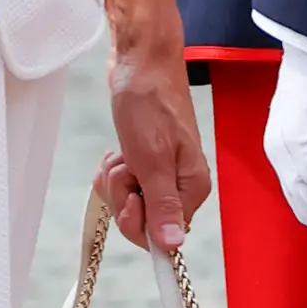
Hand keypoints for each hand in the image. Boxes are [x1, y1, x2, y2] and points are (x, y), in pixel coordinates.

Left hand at [95, 26, 210, 253]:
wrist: (141, 61)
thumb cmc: (149, 101)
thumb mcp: (152, 158)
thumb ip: (162, 204)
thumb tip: (173, 246)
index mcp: (192, 188)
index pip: (164, 236)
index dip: (139, 223)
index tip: (130, 199)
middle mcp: (180, 185)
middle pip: (143, 220)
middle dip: (123, 196)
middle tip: (128, 165)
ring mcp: (162, 173)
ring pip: (128, 202)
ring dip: (115, 180)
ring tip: (124, 153)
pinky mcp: (145, 162)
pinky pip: (122, 184)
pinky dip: (113, 170)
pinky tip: (118, 151)